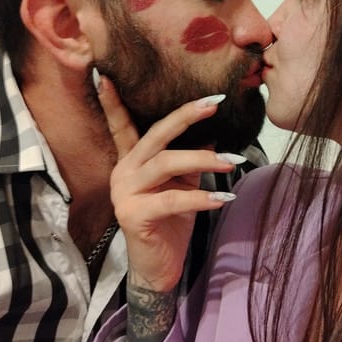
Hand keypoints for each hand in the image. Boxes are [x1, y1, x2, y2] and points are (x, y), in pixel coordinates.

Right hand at [95, 75, 240, 292]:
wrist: (160, 268)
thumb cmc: (171, 222)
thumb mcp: (182, 184)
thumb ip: (191, 158)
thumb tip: (214, 131)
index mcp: (132, 160)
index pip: (121, 125)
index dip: (114, 101)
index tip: (107, 74)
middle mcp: (123, 171)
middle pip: (155, 135)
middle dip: (185, 116)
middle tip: (214, 104)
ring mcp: (124, 192)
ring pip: (165, 163)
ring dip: (203, 160)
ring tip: (234, 162)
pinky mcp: (133, 215)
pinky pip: (172, 199)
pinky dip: (201, 197)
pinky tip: (223, 198)